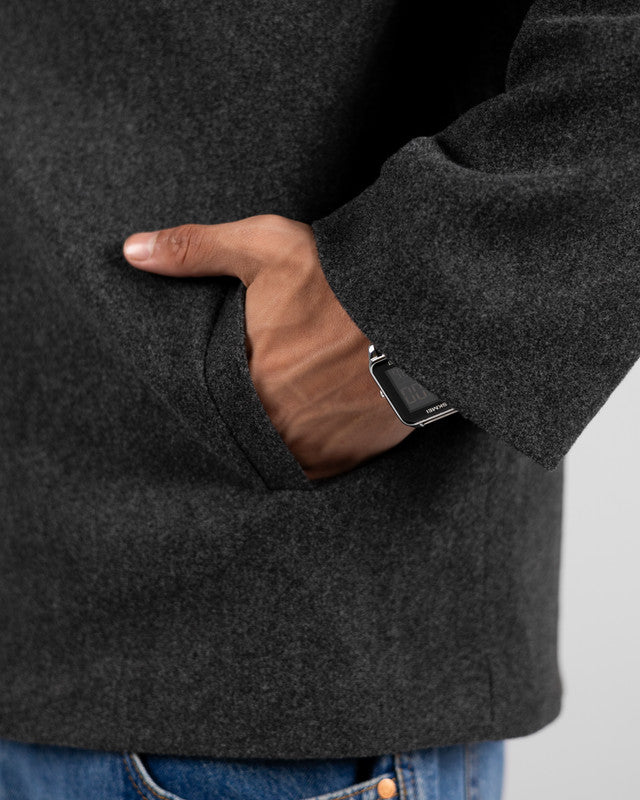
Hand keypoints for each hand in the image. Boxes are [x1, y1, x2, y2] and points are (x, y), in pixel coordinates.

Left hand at [123, 214, 412, 479]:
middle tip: (264, 387)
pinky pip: (315, 466)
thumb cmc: (342, 280)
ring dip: (277, 434)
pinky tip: (317, 418)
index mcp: (248, 383)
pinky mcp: (352, 458)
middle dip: (248, 412)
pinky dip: (310, 447)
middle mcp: (279, 426)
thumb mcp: (266, 247)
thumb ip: (196, 250)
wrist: (423, 311)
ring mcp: (318, 448)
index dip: (216, 388)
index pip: (209, 403)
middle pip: (245, 429)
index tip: (228, 374)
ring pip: (277, 452)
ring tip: (289, 405)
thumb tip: (131, 251)